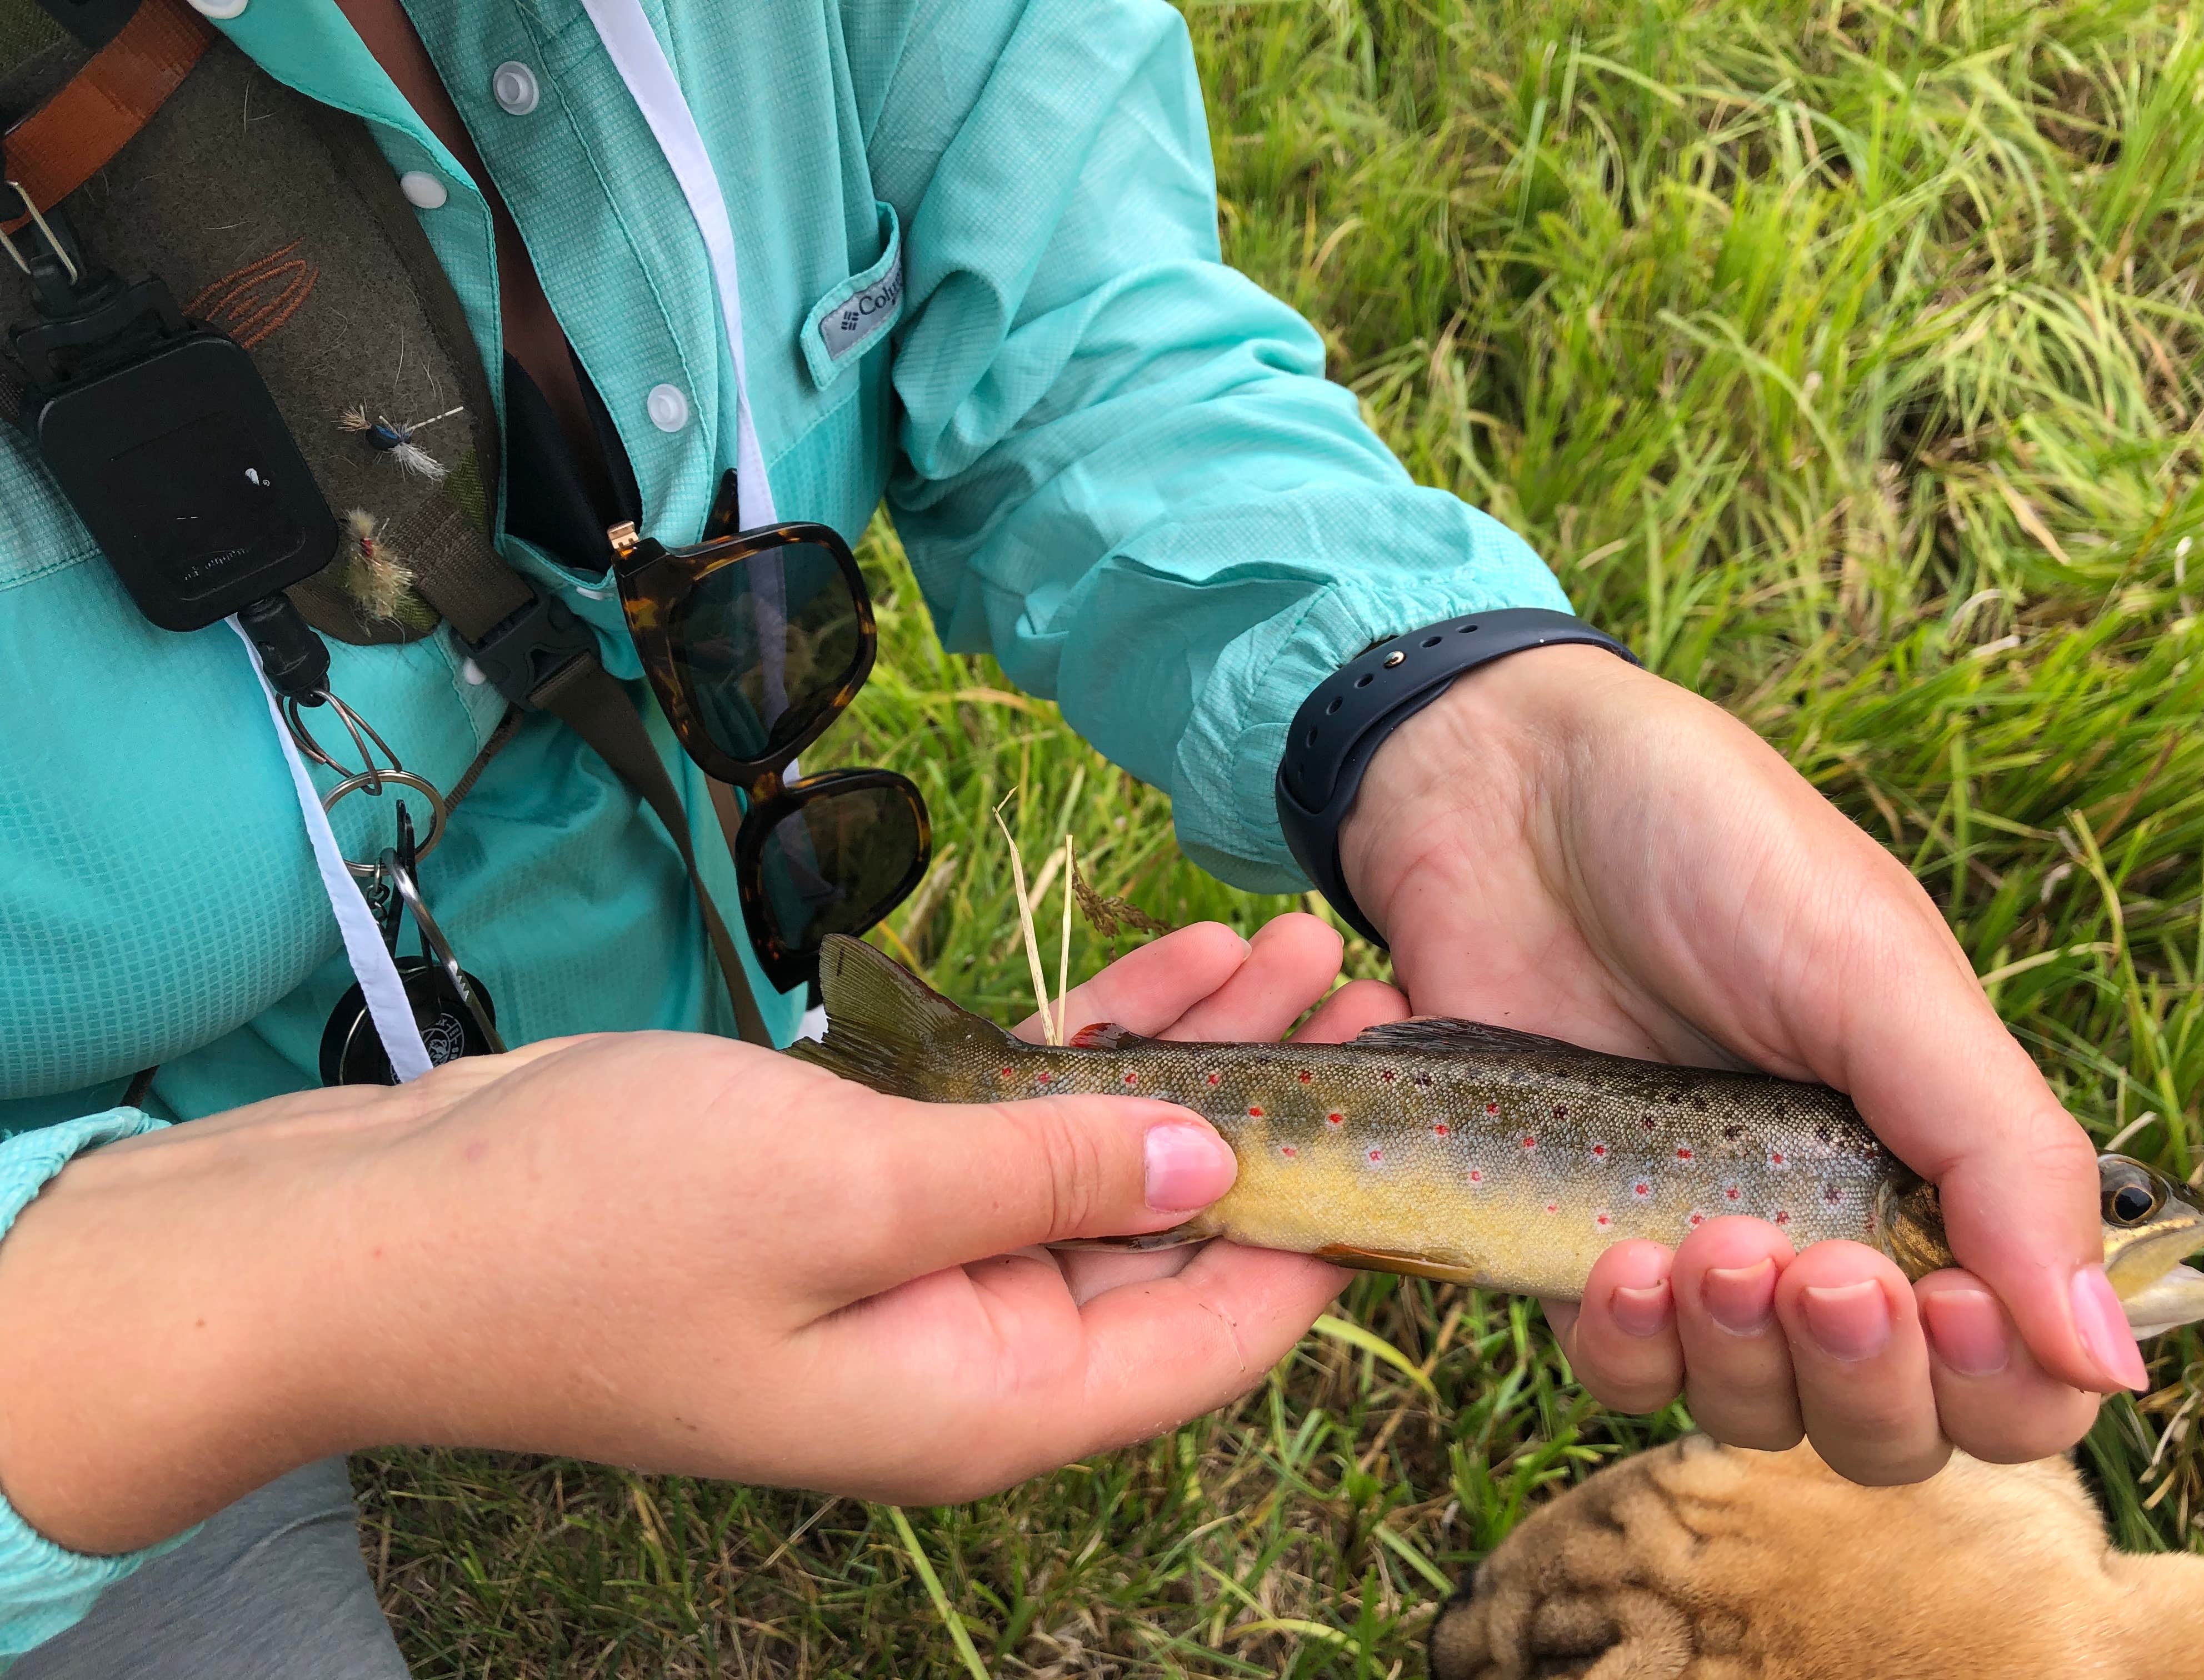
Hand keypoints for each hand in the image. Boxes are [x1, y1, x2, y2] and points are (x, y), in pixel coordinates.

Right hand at [0, 925, 1367, 1553]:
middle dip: (1282, 1107)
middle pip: (1177, 1228)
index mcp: (994, 1393)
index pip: (1223, 1330)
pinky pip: (1008, 1118)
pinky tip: (1169, 960)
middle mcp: (976, 1346)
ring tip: (1298, 944)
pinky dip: (1081, 1041)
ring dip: (1194, 1051)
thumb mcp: (849, 1189)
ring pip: (1100, 1155)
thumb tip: (1214, 1154)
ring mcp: (917, 1267)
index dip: (1336, 1228)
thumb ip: (1043, 1173)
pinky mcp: (863, 1189)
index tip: (1426, 1117)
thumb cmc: (599, 1225)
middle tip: (1375, 984)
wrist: (389, 1225)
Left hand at [1338, 645, 2134, 1484]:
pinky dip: (1615, 1341)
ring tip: (1699, 1248)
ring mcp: (1688, 1239)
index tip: (1947, 1306)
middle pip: (1878, 1422)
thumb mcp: (1877, 966)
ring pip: (1745, 1409)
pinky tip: (1607, 1260)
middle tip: (1811, 1269)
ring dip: (1735, 1364)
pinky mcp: (1563, 1238)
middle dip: (1858, 1379)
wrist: (1502, 783)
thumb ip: (1999, 1150)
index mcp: (1927, 1160)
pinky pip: (1607, 1363)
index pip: (2006, 1365)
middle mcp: (1820, 1223)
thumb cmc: (1708, 843)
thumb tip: (2108, 1362)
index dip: (1996, 1384)